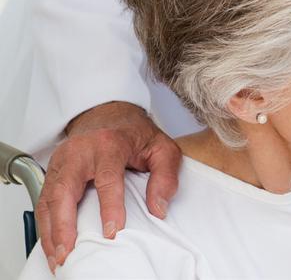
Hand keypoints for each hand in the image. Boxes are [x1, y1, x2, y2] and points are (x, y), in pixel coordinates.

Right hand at [35, 102, 180, 272]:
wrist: (108, 114)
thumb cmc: (135, 134)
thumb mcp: (162, 148)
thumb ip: (166, 176)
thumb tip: (159, 207)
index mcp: (110, 144)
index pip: (108, 178)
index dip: (110, 207)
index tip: (112, 231)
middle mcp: (80, 151)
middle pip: (66, 190)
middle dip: (65, 224)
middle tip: (70, 250)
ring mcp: (62, 160)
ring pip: (49, 198)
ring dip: (50, 230)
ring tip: (57, 255)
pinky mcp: (53, 170)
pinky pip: (44, 200)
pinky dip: (45, 224)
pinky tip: (52, 243)